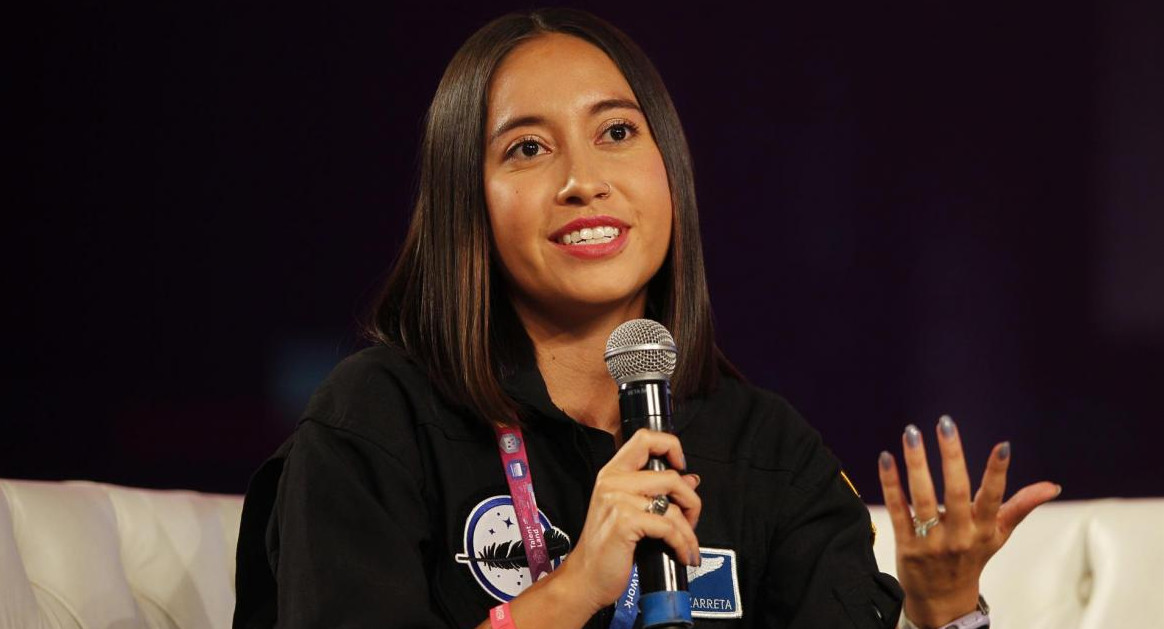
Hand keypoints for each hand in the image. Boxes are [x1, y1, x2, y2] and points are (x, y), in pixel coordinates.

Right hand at [554, 428, 701, 615]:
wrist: (586, 578)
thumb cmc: (607, 548)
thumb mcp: (630, 514)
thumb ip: (658, 493)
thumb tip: (691, 479)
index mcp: (612, 474)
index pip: (644, 438)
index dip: (670, 446)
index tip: (682, 466)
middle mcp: (613, 482)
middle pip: (670, 477)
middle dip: (691, 502)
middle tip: (690, 521)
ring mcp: (617, 500)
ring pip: (672, 507)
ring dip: (688, 531)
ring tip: (688, 546)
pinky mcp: (624, 522)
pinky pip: (668, 527)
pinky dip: (682, 544)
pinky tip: (682, 554)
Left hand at [877, 416, 1059, 627]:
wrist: (942, 600)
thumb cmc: (971, 558)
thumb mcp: (999, 535)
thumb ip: (1021, 507)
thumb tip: (1052, 486)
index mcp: (984, 530)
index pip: (994, 498)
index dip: (998, 473)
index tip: (1003, 446)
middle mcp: (959, 535)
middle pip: (955, 492)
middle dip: (951, 456)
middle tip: (945, 424)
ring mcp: (931, 542)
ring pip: (922, 498)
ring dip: (916, 464)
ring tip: (912, 433)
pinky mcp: (906, 545)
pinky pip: (897, 510)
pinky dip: (891, 484)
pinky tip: (886, 458)